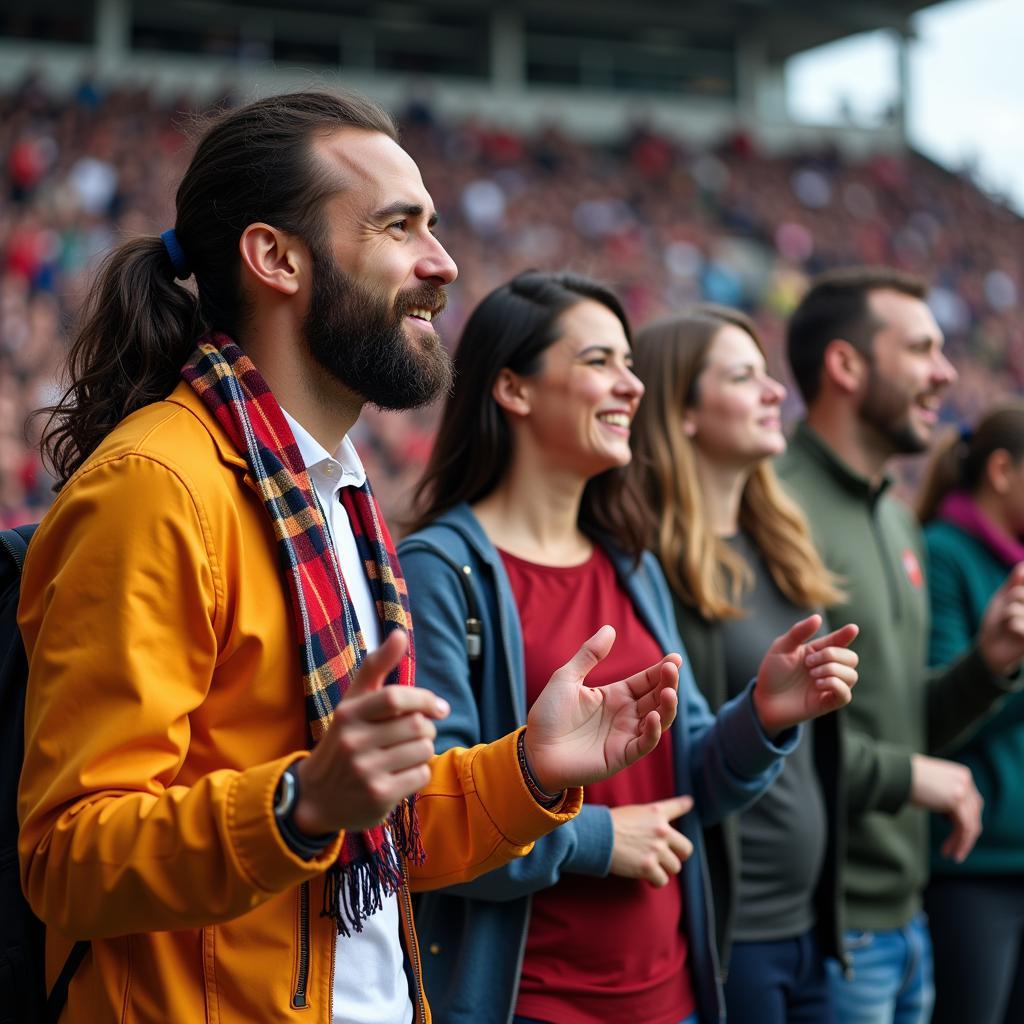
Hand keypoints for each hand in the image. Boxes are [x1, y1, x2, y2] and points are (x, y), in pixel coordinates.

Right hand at [291, 631, 449, 834]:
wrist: (315, 797)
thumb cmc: (343, 740)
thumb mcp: (353, 703)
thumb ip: (376, 667)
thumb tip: (401, 633)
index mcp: (348, 714)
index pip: (395, 697)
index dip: (425, 699)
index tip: (439, 707)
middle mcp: (353, 741)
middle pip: (417, 725)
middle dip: (427, 728)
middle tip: (419, 734)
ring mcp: (365, 771)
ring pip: (424, 750)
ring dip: (424, 750)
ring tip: (408, 754)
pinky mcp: (378, 797)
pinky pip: (421, 775)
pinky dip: (420, 772)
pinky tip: (403, 774)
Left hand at [522, 625, 679, 793]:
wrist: (534, 751)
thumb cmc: (548, 715)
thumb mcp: (566, 678)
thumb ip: (589, 655)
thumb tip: (610, 628)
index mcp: (615, 696)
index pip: (646, 681)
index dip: (662, 670)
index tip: (675, 658)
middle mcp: (625, 715)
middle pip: (657, 698)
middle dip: (668, 683)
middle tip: (672, 669)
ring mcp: (625, 736)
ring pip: (658, 720)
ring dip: (667, 707)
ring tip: (668, 691)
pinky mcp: (621, 755)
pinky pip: (644, 743)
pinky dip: (652, 731)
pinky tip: (651, 716)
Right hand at [609, 795, 694, 886]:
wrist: (597, 835)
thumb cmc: (609, 824)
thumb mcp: (633, 812)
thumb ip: (649, 818)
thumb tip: (657, 827)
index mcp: (656, 813)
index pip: (677, 806)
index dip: (685, 804)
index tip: (689, 802)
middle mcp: (661, 831)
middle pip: (686, 849)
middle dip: (678, 855)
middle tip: (668, 858)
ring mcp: (656, 850)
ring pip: (675, 867)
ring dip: (664, 869)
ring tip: (652, 868)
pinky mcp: (648, 867)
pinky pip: (662, 880)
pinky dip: (655, 881)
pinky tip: (648, 878)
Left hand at [753, 615, 859, 737]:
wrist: (764, 698)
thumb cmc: (773, 672)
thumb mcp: (781, 648)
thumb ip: (799, 632)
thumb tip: (818, 617)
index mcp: (818, 652)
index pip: (839, 641)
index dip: (847, 635)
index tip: (853, 628)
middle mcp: (828, 668)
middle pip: (851, 657)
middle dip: (833, 655)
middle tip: (808, 662)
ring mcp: (830, 686)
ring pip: (852, 675)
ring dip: (832, 670)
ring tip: (812, 675)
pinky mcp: (828, 703)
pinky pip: (845, 694)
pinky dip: (835, 685)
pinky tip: (818, 684)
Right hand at [910, 754, 982, 862]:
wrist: (896, 773)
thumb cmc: (905, 779)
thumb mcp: (933, 786)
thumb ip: (945, 796)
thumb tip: (949, 817)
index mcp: (962, 775)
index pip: (972, 804)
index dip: (966, 822)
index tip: (955, 837)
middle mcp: (966, 781)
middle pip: (974, 814)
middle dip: (966, 835)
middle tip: (956, 850)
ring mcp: (962, 790)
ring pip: (971, 824)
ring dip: (963, 842)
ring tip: (953, 856)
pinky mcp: (956, 800)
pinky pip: (965, 827)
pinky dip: (960, 842)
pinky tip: (951, 852)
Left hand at [979, 562, 1023, 675]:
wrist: (990, 647)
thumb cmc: (999, 620)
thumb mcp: (1004, 597)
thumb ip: (1014, 581)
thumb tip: (1022, 566)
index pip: (1021, 589)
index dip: (1016, 589)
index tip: (1014, 589)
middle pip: (1019, 593)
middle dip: (1011, 598)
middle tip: (1010, 610)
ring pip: (1015, 608)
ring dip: (1007, 614)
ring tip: (1010, 622)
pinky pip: (1016, 624)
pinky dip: (1009, 625)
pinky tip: (1012, 632)